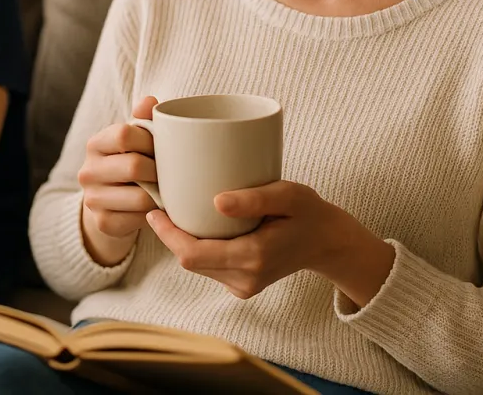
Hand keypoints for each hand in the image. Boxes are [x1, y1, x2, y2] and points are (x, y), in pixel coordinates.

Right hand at [78, 96, 158, 262]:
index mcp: (96, 144)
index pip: (124, 134)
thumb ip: (144, 118)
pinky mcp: (103, 222)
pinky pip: (140, 219)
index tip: (163, 147)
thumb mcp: (137, 139)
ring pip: (141, 198)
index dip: (150, 140)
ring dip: (160, 195)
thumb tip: (149, 102)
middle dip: (160, 170)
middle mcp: (88, 171)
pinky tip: (158, 207)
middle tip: (173, 172)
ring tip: (168, 190)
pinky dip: (154, 214)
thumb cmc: (132, 161)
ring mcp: (93, 199)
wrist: (111, 202)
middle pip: (135, 166)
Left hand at [147, 181, 394, 305]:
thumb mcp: (289, 195)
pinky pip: (210, 267)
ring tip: (175, 211)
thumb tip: (216, 201)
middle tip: (160, 205)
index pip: (194, 254)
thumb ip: (254, 199)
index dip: (168, 235)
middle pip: (191, 261)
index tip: (154, 211)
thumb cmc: (309, 212)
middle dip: (171, 236)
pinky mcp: (243, 285)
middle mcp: (246, 278)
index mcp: (254, 257)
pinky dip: (200, 247)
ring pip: (199, 265)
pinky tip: (199, 226)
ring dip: (184, 242)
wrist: (329, 243)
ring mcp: (244, 286)